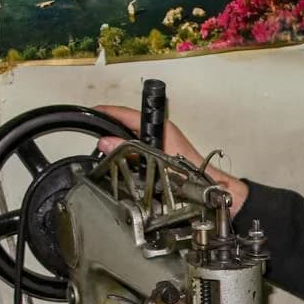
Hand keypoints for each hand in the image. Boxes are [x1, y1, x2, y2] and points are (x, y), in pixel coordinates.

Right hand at [93, 104, 248, 215]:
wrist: (211, 192)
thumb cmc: (194, 176)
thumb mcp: (155, 159)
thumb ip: (129, 151)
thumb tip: (106, 143)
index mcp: (161, 128)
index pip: (128, 113)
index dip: (109, 112)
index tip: (93, 111)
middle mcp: (161, 134)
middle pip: (128, 125)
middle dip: (110, 127)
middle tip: (93, 131)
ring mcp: (161, 146)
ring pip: (133, 140)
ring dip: (118, 143)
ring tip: (101, 147)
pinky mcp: (162, 159)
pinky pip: (139, 153)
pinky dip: (127, 156)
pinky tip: (119, 163)